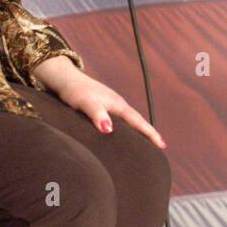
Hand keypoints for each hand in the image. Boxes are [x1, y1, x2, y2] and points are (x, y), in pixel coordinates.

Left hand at [33, 57, 166, 148]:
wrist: (64, 80)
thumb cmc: (75, 91)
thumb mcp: (85, 103)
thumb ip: (97, 115)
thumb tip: (109, 129)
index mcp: (117, 104)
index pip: (138, 121)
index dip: (150, 133)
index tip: (162, 144)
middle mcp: (116, 104)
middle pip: (137, 121)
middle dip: (148, 133)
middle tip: (159, 147)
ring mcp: (110, 105)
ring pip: (128, 121)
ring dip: (138, 131)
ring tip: (145, 144)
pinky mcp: (103, 107)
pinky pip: (120, 120)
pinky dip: (126, 128)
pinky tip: (122, 135)